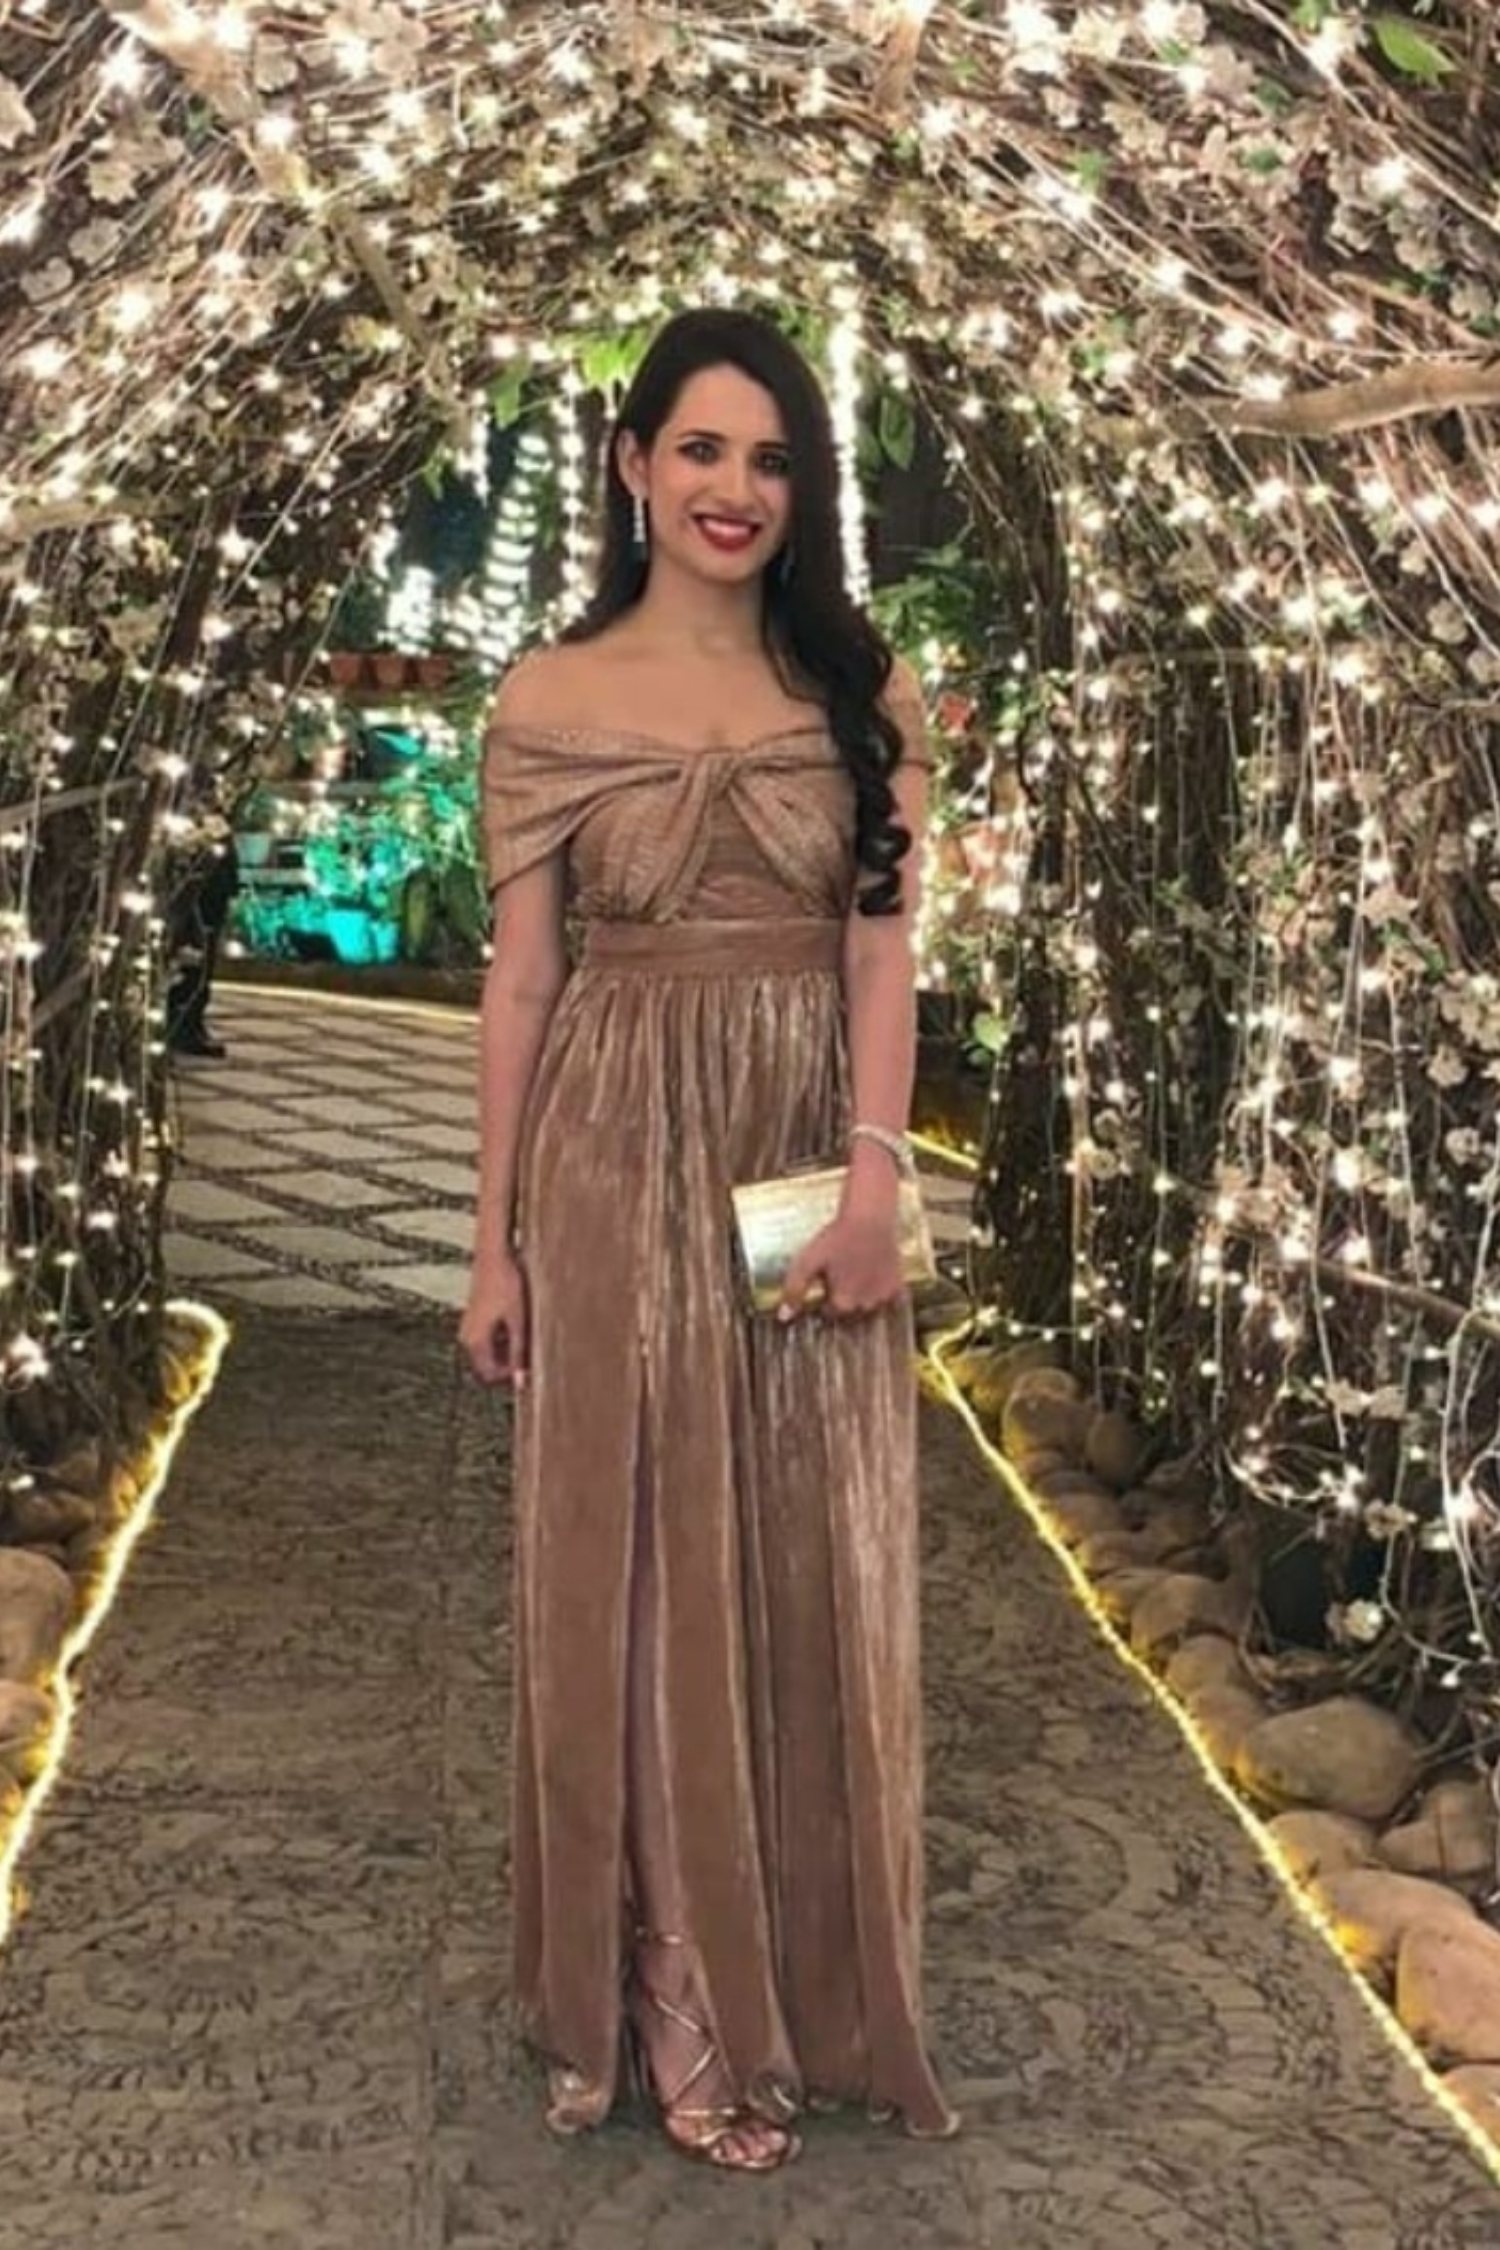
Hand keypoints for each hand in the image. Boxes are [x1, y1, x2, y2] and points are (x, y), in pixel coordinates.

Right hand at [460, 1253, 529, 1386]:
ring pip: (488, 1353)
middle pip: (487, 1366)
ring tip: (524, 1328)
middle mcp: (466, 1337)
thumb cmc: (507, 1284)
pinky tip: (515, 1320)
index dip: (511, 1375)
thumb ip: (519, 1353)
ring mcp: (468, 1327)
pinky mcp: (473, 1319)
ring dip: (506, 1350)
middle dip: (508, 1363)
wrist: (494, 1255)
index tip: (530, 1361)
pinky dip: (502, 1338)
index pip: (489, 1376)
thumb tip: (520, 1382)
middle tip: (530, 1345)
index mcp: (475, 1341)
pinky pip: (487, 1340)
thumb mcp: (518, 1321)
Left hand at [777, 1210, 904, 1324]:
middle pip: (850, 1308)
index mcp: (843, 1302)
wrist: (869, 1217)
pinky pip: (890, 1297)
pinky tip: (874, 1275)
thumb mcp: (807, 1262)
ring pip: (869, 1303)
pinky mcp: (897, 1283)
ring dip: (862, 1293)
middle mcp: (865, 1304)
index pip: (830, 1312)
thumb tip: (784, 1316)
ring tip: (855, 1269)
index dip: (825, 1296)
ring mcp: (883, 1295)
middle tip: (839, 1271)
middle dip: (843, 1295)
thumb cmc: (836, 1238)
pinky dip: (882, 1291)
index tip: (824, 1281)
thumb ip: (794, 1290)